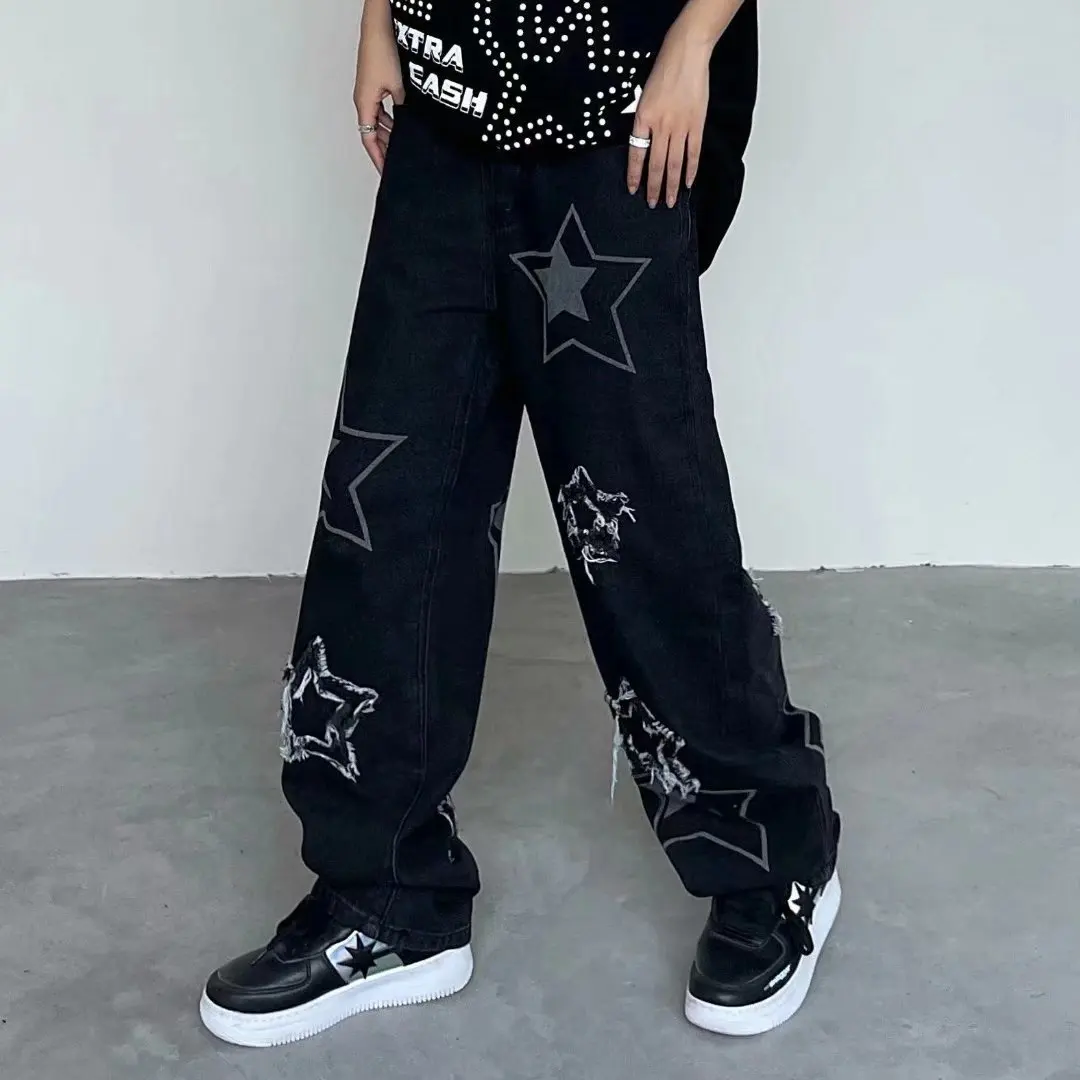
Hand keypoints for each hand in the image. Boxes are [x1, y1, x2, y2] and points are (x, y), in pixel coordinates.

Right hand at [354, 22, 404, 172]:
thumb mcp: (399, 87)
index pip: (369, 141)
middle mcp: (363, 99)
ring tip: (401, 147)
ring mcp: (368, 90)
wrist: (379, 23)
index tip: (386, 173)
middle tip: (395, 164)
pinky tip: (403, 123)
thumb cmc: (383, 49)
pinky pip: (381, 108)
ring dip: (388, 134)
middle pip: (372, 133)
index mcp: (364, 103)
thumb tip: (411, 126)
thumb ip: (404, 110)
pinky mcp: (375, 82)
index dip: (378, 159)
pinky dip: (391, 120)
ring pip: (377, 121)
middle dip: (384, 150)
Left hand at [627, 21, 711, 207]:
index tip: (633, 190)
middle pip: (656, 164)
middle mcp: (661, 126)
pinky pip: (693, 153)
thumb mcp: (644, 96)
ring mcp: (680, 126)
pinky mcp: (696, 124)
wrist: (686, 54)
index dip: (634, 174)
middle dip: (653, 187)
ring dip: (671, 185)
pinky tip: (688, 183)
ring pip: (674, 163)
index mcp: (643, 118)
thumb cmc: (663, 71)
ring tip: (669, 201)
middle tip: (652, 204)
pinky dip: (691, 170)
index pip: (636, 154)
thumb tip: (645, 144)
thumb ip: (644, 121)